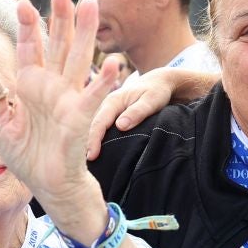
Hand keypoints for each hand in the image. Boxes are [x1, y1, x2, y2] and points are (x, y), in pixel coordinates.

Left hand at [0, 0, 122, 234]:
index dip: (27, 26)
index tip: (21, 1)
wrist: (46, 184)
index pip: (29, 48)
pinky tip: (114, 62)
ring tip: (91, 4)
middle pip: (57, 44)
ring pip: (77, 58)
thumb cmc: (26, 154)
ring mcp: (68, 99)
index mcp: (30, 85)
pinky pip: (93, 95)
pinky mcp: (81, 117)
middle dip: (60, 18)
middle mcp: (51, 86)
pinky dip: (104, 80)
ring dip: (85, 32)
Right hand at [85, 67, 217, 159]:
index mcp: (113, 100)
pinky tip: (99, 152)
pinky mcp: (113, 116)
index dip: (94, 140)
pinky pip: (103, 128)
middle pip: (94, 127)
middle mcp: (107, 105)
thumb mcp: (151, 101)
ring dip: (92, 143)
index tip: (92, 156)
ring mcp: (109, 111)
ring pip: (97, 128)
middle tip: (86, 165)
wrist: (160, 82)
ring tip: (89, 163)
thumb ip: (137, 112)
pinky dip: (100, 140)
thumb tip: (120, 126)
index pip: (99, 122)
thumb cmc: (157, 91)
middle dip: (89, 144)